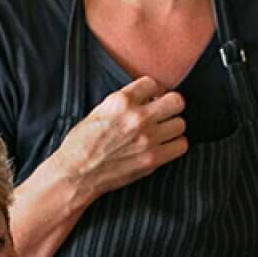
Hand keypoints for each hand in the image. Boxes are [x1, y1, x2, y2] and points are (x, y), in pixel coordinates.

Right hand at [54, 76, 188, 199]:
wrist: (76, 173)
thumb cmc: (82, 143)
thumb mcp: (98, 111)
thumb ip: (123, 103)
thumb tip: (145, 100)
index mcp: (120, 101)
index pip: (152, 83)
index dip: (154, 91)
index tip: (153, 97)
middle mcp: (137, 117)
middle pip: (176, 101)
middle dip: (171, 105)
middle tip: (164, 112)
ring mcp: (147, 138)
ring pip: (181, 123)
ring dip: (173, 126)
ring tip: (163, 131)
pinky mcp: (153, 158)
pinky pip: (181, 145)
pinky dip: (176, 145)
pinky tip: (166, 145)